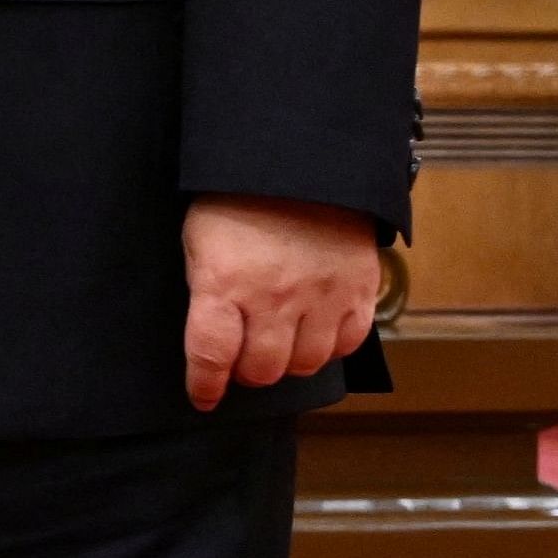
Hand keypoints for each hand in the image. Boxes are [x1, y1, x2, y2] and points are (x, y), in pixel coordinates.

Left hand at [183, 193, 379, 409]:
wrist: (299, 160)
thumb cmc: (237, 196)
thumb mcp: (199, 239)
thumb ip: (206, 289)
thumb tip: (211, 338)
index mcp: (225, 281)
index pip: (211, 354)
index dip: (204, 384)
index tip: (203, 397)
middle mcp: (275, 297)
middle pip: (262, 369)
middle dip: (246, 373)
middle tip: (242, 362)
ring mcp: (321, 296)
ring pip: (306, 363)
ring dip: (287, 363)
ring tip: (278, 345)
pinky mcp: (358, 289)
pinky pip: (348, 342)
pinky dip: (331, 347)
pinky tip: (315, 333)